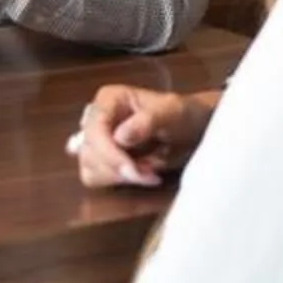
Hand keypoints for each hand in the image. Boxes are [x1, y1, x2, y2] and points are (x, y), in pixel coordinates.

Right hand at [68, 84, 218, 188]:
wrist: (193, 131)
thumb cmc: (183, 115)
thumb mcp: (172, 112)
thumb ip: (147, 121)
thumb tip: (120, 136)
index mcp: (108, 99)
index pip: (93, 130)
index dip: (109, 153)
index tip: (133, 170)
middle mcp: (96, 118)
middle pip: (88, 153)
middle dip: (118, 169)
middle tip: (150, 174)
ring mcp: (96, 140)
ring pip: (89, 169)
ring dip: (118, 177)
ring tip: (149, 173)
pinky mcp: (102, 160)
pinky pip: (95, 178)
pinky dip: (117, 182)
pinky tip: (140, 175)